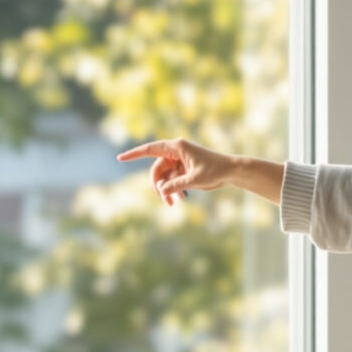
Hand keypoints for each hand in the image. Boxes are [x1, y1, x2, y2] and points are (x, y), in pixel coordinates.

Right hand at [118, 139, 279, 204]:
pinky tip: (182, 198)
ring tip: (174, 204)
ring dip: (167, 190)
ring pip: (164, 177)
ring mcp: (180, 161)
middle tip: (164, 200)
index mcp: (177, 147)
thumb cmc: (215, 171)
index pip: (150, 149)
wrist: (231, 172)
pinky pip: (172, 180)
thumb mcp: (194, 180)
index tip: (120, 158)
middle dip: (158, 185)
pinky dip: (174, 189)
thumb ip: (176, 185)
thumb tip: (161, 190)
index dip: (134, 154)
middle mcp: (176, 152)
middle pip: (157, 169)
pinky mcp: (184, 168)